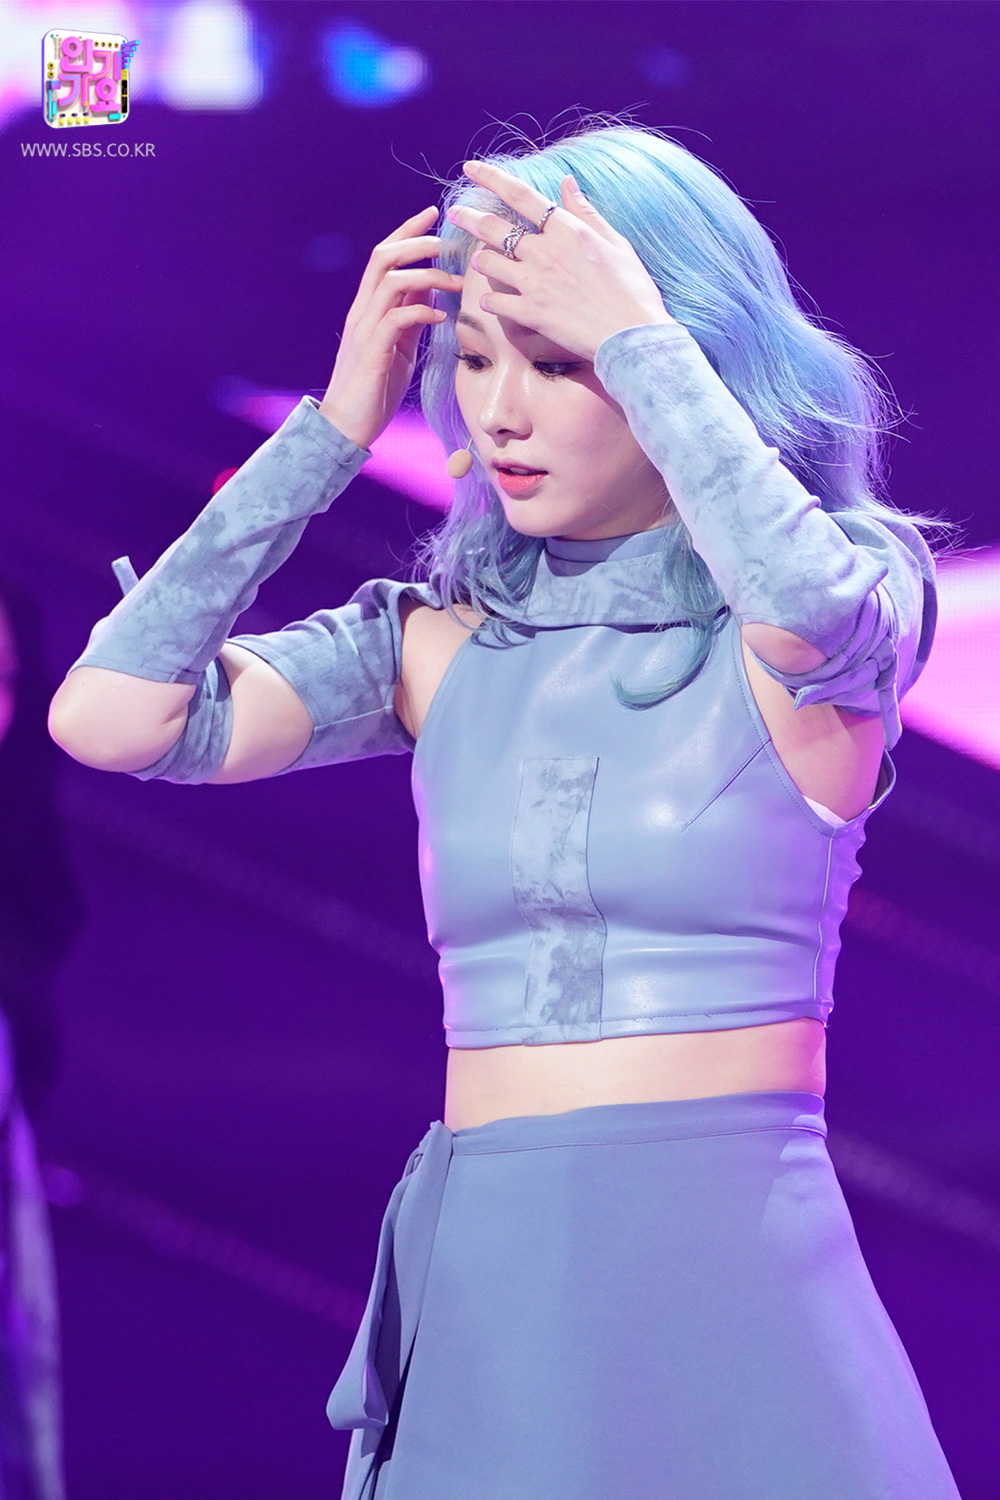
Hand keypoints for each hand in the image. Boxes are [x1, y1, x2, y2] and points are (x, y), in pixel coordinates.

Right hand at [319, 207, 462, 450]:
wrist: (345, 427)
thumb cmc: (374, 390)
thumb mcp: (399, 347)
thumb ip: (410, 318)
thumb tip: (431, 292)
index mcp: (368, 308)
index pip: (384, 257)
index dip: (407, 232)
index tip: (432, 214)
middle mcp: (362, 312)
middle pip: (383, 258)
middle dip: (416, 242)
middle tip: (447, 242)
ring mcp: (364, 330)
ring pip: (390, 281)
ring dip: (426, 275)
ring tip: (455, 282)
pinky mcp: (371, 352)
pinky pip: (397, 318)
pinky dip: (422, 311)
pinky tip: (441, 316)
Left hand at [446, 162, 674, 361]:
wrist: (631, 336)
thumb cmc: (631, 289)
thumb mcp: (615, 242)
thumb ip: (585, 212)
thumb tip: (566, 182)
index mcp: (566, 229)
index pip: (520, 194)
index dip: (491, 178)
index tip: (470, 169)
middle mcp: (545, 252)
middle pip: (494, 227)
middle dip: (468, 216)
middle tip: (454, 212)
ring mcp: (534, 283)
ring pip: (487, 263)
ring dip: (479, 260)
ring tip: (478, 261)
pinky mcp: (530, 314)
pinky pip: (494, 302)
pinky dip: (488, 301)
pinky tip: (489, 301)